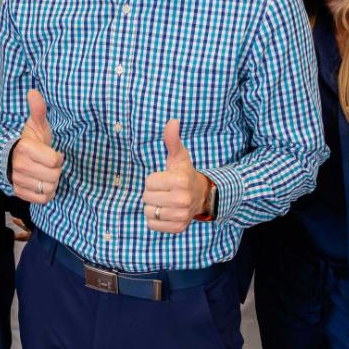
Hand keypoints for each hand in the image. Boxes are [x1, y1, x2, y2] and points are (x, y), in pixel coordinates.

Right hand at [9, 89, 64, 203]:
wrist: (10, 158)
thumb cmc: (28, 141)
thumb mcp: (35, 125)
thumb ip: (38, 110)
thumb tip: (34, 92)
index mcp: (25, 148)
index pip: (55, 161)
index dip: (58, 158)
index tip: (53, 154)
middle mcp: (20, 166)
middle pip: (54, 176)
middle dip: (56, 170)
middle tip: (49, 165)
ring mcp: (19, 181)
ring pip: (49, 188)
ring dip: (51, 182)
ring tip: (45, 173)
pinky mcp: (19, 193)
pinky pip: (42, 199)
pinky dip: (46, 194)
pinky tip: (42, 183)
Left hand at [141, 119, 207, 233]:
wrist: (201, 196)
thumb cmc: (185, 174)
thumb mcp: (179, 156)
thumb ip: (172, 140)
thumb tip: (173, 121)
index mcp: (180, 181)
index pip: (149, 182)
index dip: (154, 180)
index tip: (166, 179)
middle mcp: (182, 199)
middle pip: (147, 197)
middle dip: (153, 193)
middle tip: (166, 191)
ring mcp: (180, 215)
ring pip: (149, 212)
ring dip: (153, 207)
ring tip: (165, 201)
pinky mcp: (177, 228)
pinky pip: (152, 224)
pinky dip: (155, 220)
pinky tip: (165, 212)